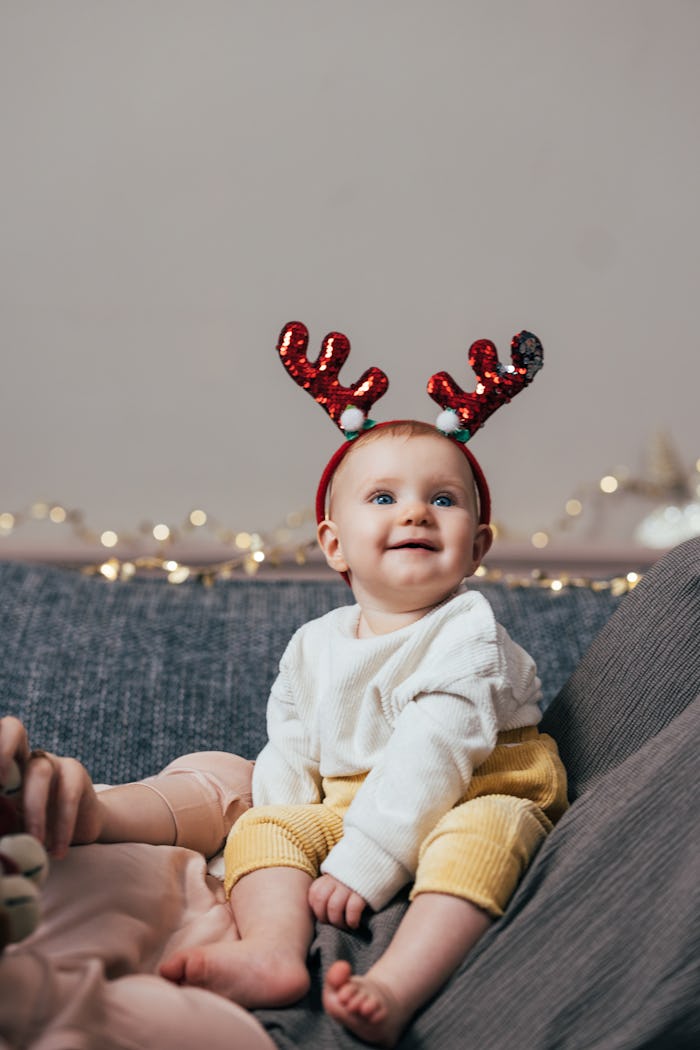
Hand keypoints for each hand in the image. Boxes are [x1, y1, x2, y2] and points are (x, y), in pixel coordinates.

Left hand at [0, 716, 103, 856]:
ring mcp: (51, 762)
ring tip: (36, 844)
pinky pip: (68, 795)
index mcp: (3, 769)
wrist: (76, 832)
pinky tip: (57, 851)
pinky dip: (61, 827)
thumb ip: (2, 824)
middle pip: (13, 729)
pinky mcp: (75, 772)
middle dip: (2, 750)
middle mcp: (23, 757)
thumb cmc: (31, 833)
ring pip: (38, 773)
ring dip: (33, 812)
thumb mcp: (9, 829)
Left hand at [308, 873, 366, 929]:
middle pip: (320, 901)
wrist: (380, 862)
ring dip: (338, 922)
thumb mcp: (340, 875)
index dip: (317, 909)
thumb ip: (330, 886)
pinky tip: (355, 924)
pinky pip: (352, 909)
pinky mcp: (364, 892)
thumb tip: (320, 906)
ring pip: (334, 907)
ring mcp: (349, 885)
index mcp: (330, 875)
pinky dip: (351, 920)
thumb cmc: (358, 875)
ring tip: (345, 926)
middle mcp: (337, 878)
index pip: (314, 894)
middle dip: (324, 918)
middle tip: (334, 924)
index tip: (325, 916)